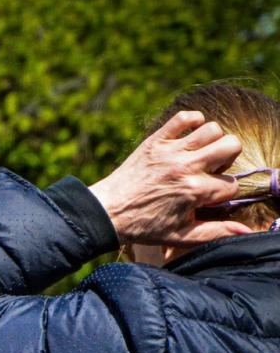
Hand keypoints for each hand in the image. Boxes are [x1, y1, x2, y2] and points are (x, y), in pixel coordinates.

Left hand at [89, 110, 249, 247]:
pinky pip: (184, 117)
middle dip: (228, 158)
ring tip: (199, 154)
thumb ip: (214, 232)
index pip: (232, 183)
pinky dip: (191, 121)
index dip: (224, 192)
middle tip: (212, 169)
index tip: (210, 197)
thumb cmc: (143, 226)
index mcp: (194, 191)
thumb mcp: (180, 236)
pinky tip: (187, 137)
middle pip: (231, 145)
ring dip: (212, 140)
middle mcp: (186, 167)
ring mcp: (170, 151)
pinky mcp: (155, 141)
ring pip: (212, 128)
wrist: (107, 212)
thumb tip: (246, 232)